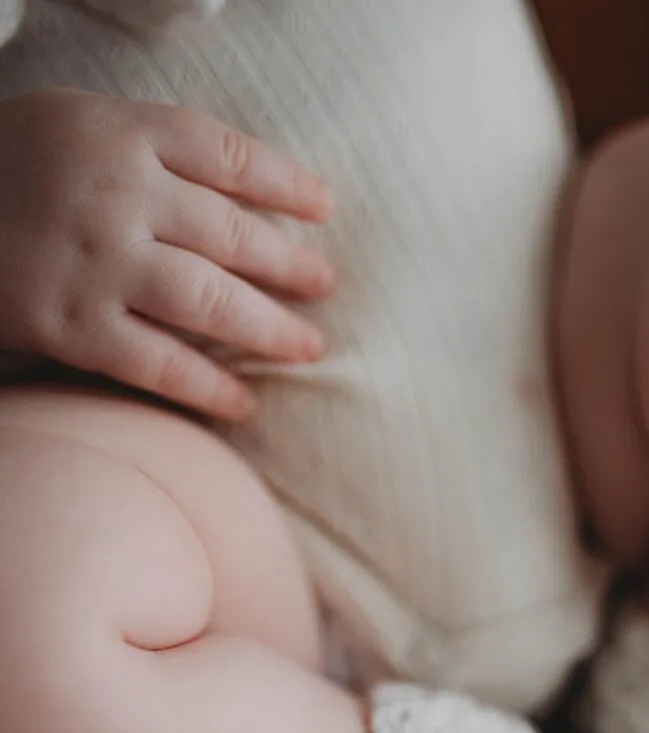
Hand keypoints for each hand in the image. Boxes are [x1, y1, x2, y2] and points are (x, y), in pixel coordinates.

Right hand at [0, 89, 335, 417]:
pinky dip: (209, 387)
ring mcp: (98, 263)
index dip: (285, 183)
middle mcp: (119, 195)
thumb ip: (149, 150)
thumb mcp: (75, 123)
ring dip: (269, 329)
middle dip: (289, 264)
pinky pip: (160, 363)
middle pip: (231, 233)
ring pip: (210, 300)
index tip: (325, 208)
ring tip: (308, 347)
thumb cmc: (9, 164)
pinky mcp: (73, 326)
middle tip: (324, 285)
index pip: (228, 155)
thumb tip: (238, 196)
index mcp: (123, 133)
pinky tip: (244, 402)